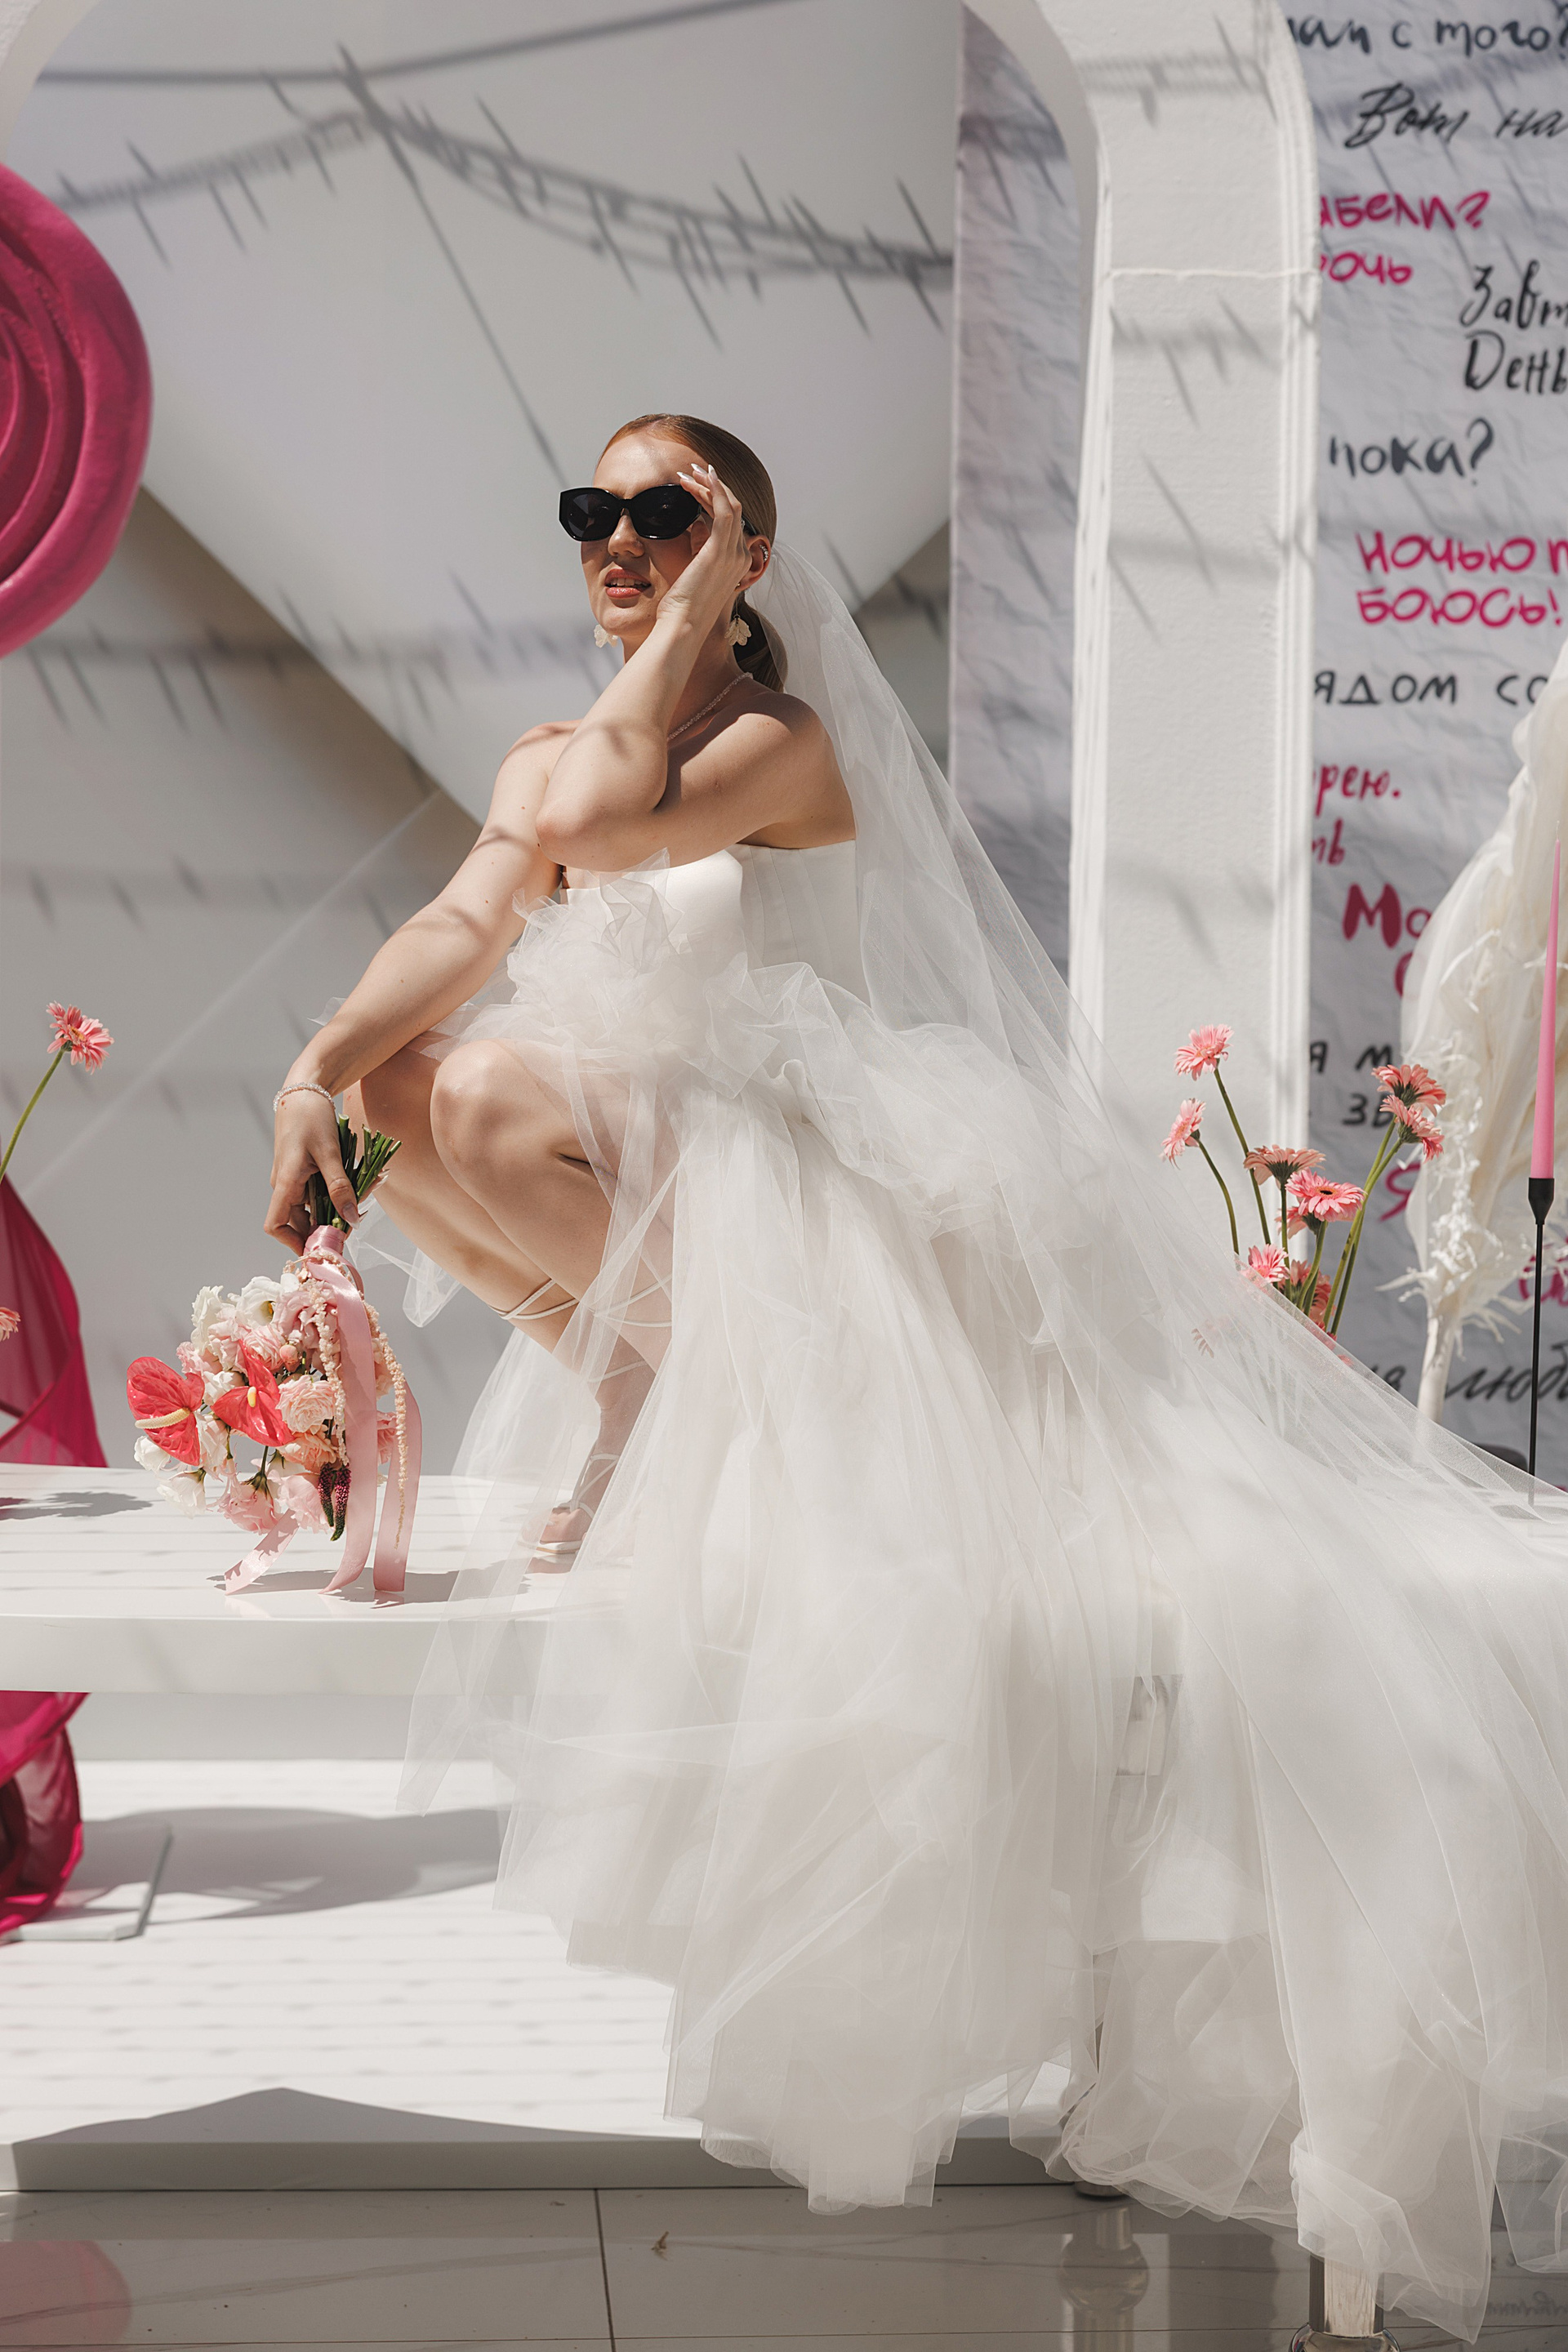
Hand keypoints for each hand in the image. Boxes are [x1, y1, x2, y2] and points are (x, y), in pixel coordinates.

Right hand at [265, 1090, 358, 1250]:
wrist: (304, 1091)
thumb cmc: (311, 1117)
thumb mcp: (329, 1152)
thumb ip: (340, 1187)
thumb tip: (350, 1219)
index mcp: (285, 1182)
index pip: (275, 1225)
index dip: (293, 1241)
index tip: (320, 1246)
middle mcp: (286, 1185)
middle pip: (301, 1221)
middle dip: (327, 1226)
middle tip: (355, 1222)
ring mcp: (295, 1180)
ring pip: (314, 1207)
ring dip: (337, 1208)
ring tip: (364, 1199)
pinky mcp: (305, 1173)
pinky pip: (320, 1192)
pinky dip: (338, 1193)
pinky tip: (361, 1185)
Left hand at [661, 463, 755, 637]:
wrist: (682, 627)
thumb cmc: (682, 610)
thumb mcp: (694, 577)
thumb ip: (699, 554)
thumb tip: (693, 530)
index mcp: (737, 564)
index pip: (730, 523)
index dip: (714, 501)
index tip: (695, 488)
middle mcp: (741, 557)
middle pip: (733, 510)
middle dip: (713, 487)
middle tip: (693, 472)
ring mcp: (733, 553)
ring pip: (729, 505)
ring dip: (710, 484)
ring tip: (690, 471)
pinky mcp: (719, 550)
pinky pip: (723, 509)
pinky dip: (713, 490)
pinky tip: (699, 478)